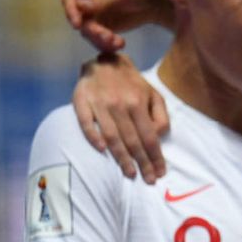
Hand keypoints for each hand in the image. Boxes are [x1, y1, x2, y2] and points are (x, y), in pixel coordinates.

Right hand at [61, 0, 166, 51]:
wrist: (155, 1)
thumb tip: (80, 6)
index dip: (71, 11)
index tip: (77, 25)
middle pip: (78, 19)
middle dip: (92, 30)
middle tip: (108, 37)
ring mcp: (93, 14)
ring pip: (87, 32)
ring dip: (100, 40)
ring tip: (118, 42)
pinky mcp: (102, 27)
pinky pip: (98, 39)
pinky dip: (107, 44)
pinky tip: (120, 44)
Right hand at [73, 52, 168, 182]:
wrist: (106, 61)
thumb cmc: (133, 83)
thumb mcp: (154, 94)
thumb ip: (160, 115)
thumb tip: (159, 136)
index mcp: (139, 103)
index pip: (150, 136)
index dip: (155, 157)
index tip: (160, 173)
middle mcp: (120, 105)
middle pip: (132, 140)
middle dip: (142, 163)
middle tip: (148, 180)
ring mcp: (99, 104)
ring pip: (111, 136)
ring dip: (121, 157)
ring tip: (130, 173)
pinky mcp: (81, 101)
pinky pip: (85, 123)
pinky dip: (93, 137)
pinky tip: (102, 151)